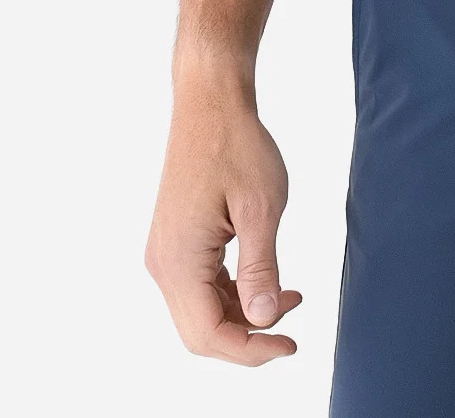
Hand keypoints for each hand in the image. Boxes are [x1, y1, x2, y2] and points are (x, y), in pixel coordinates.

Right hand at [145, 87, 302, 364]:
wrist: (210, 103)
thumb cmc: (237, 146)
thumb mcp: (261, 207)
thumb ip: (261, 268)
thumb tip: (264, 320)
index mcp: (179, 260)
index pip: (208, 334)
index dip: (250, 350)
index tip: (290, 345)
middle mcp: (163, 264)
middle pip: (200, 331)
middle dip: (247, 339)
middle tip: (290, 334)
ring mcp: (167, 252)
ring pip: (201, 311)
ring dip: (243, 315)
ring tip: (291, 297)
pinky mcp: (177, 241)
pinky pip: (201, 286)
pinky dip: (234, 293)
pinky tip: (268, 282)